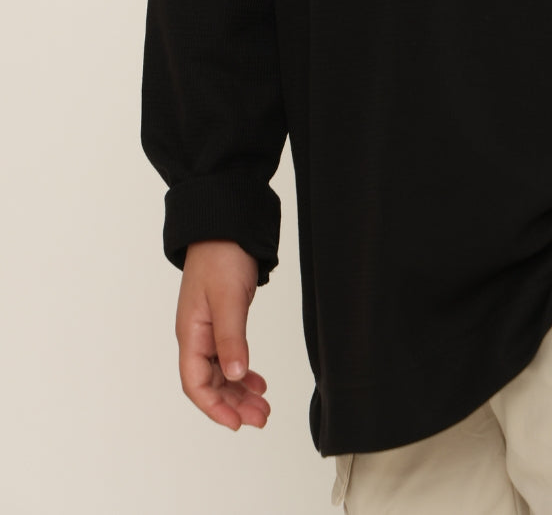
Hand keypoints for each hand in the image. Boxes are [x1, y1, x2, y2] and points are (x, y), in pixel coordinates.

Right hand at [175, 239, 270, 430]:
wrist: (226, 225)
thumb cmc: (221, 256)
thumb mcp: (228, 299)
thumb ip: (231, 338)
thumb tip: (234, 376)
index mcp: (191, 333)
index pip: (196, 383)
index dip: (214, 407)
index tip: (237, 423)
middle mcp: (196, 335)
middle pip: (209, 383)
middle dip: (233, 404)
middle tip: (261, 417)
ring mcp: (208, 328)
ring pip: (221, 372)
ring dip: (239, 391)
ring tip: (263, 405)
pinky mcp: (222, 319)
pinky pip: (228, 356)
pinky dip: (242, 371)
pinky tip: (256, 379)